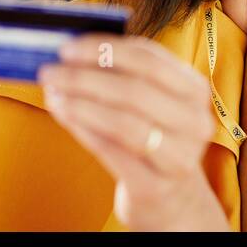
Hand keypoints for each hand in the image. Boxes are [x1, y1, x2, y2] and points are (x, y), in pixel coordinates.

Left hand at [37, 33, 230, 230]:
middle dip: (84, 77)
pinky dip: (83, 130)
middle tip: (50, 72)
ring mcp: (179, 158)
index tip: (67, 48)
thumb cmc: (152, 137)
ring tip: (52, 94)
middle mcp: (195, 122)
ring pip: (123, 122)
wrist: (171, 199)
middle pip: (134, 90)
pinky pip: (111, 152)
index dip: (104, 49)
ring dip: (80, 104)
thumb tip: (73, 52)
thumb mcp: (152, 101)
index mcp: (195, 90)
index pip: (148, 59)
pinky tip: (62, 115)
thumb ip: (122, 74)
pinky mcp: (155, 187)